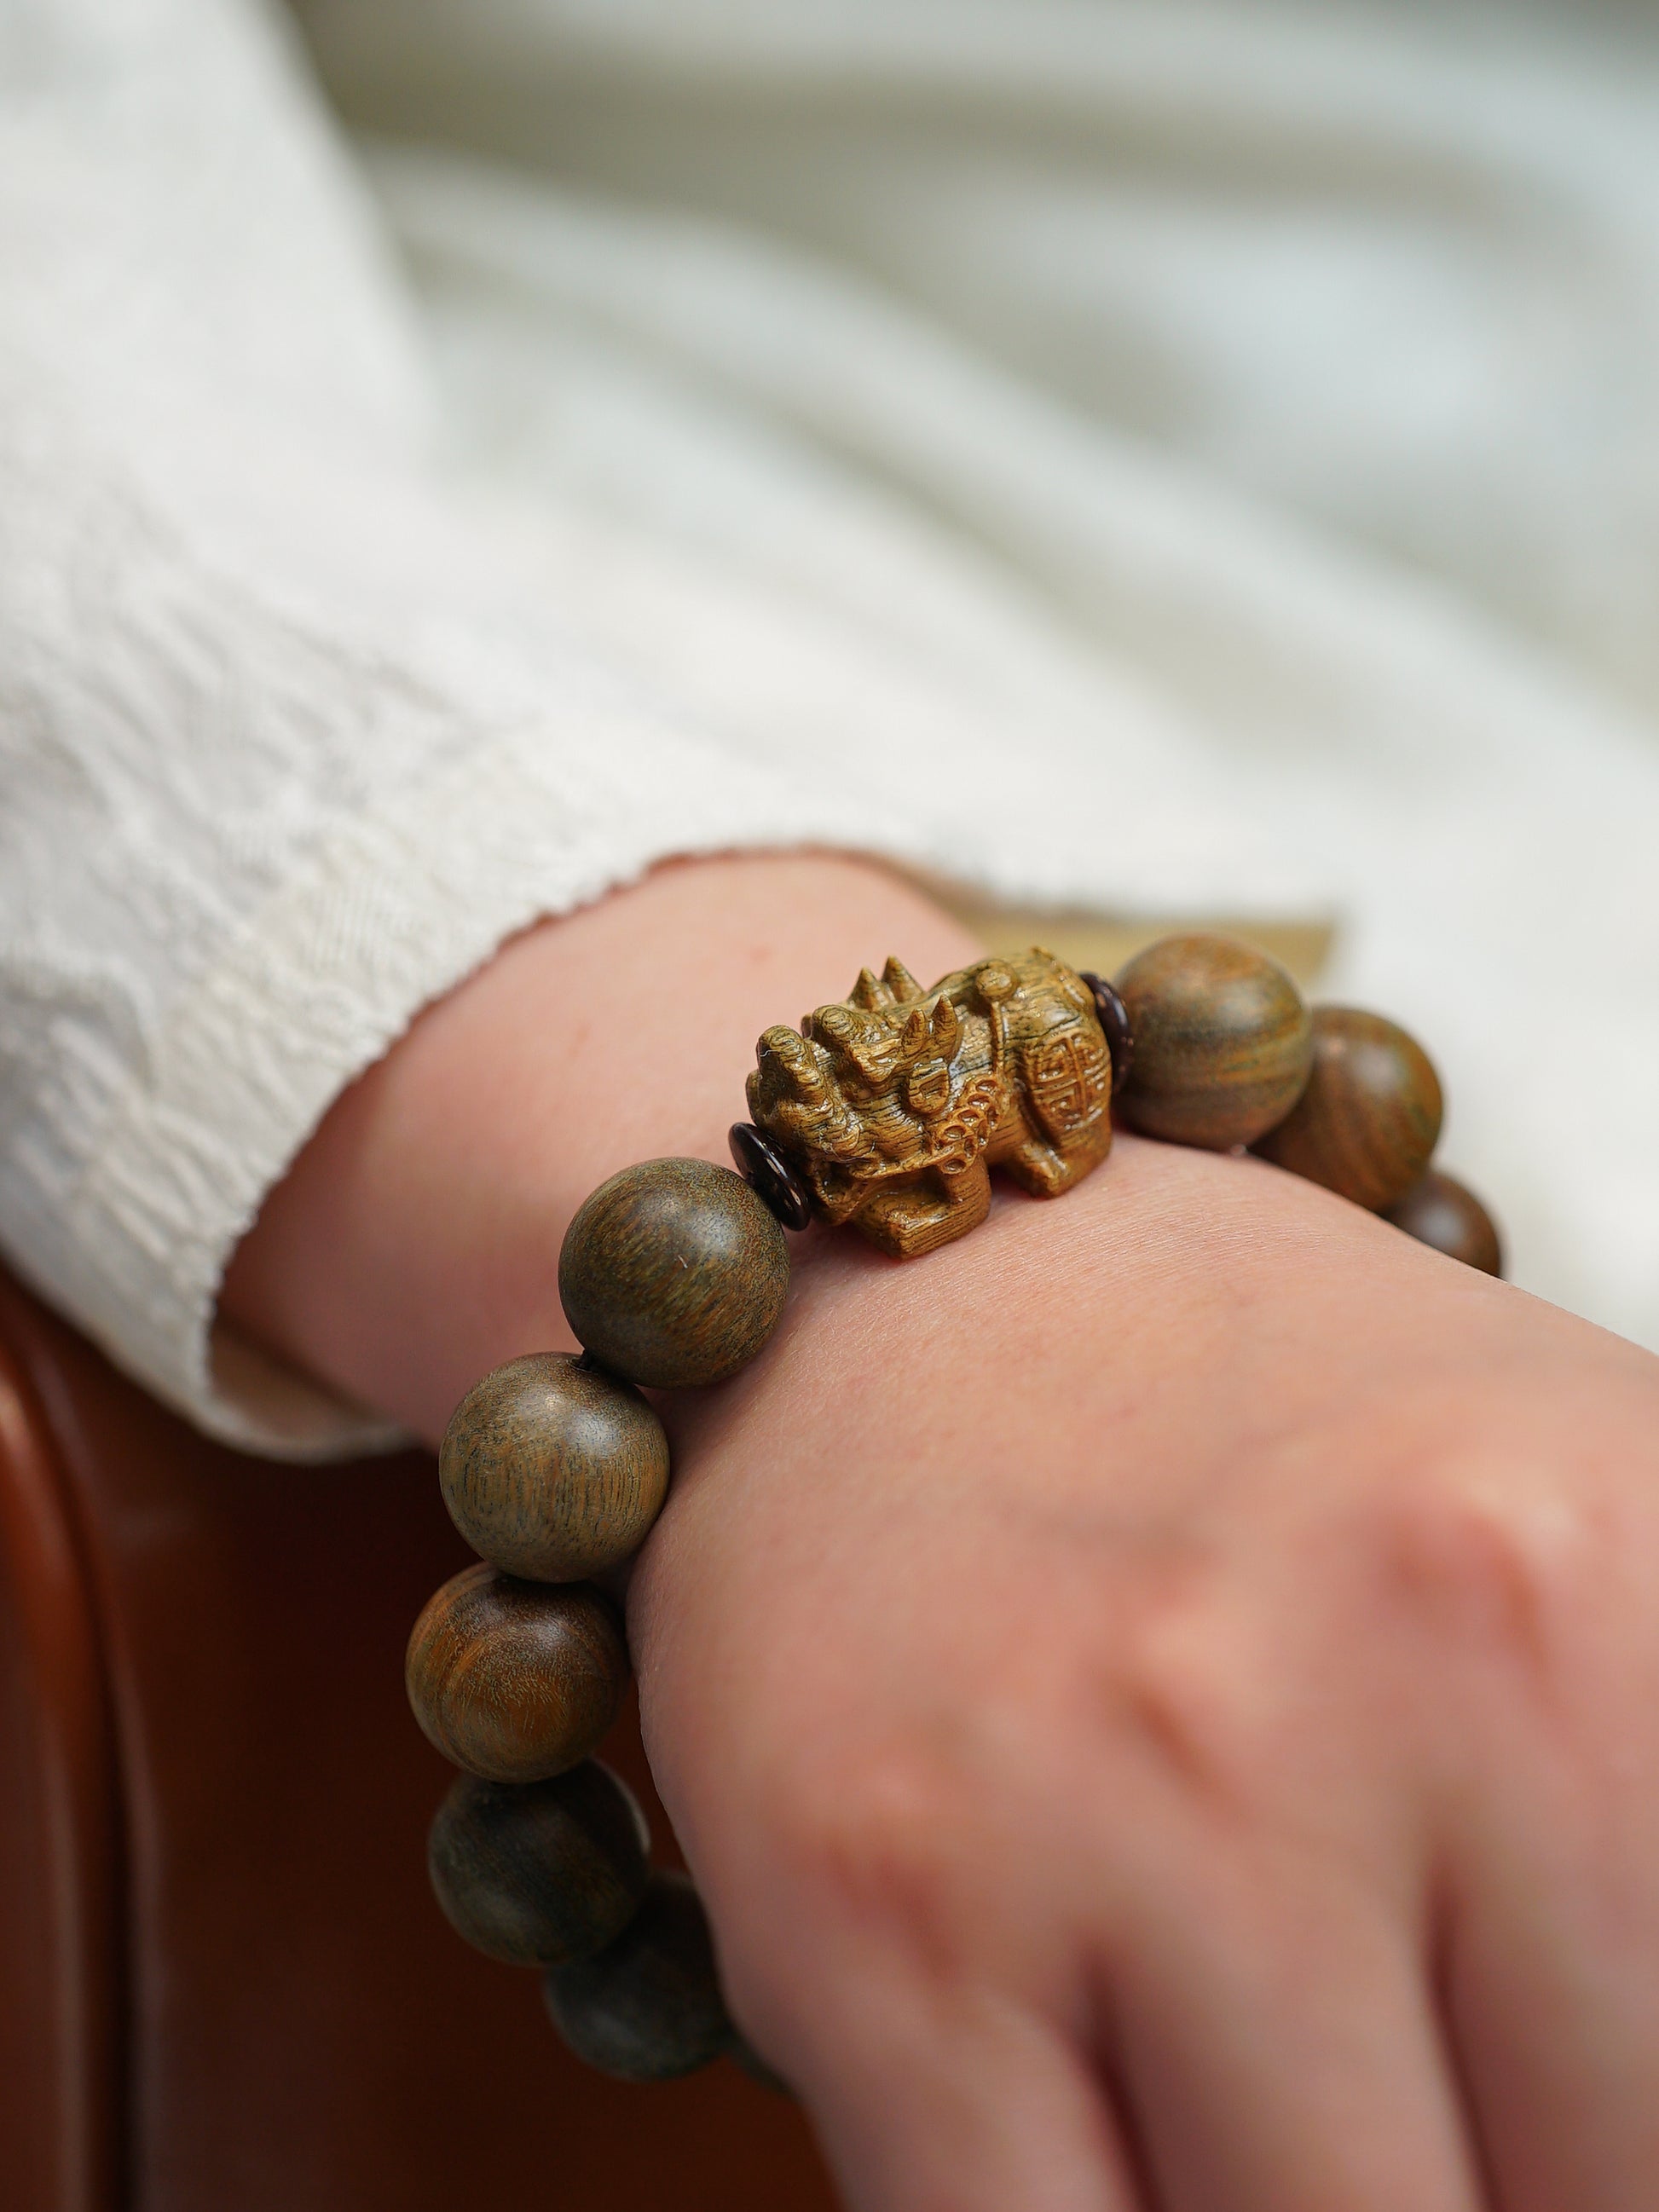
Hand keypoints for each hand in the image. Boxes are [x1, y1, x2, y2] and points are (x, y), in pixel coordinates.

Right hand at [225, 855, 1658, 2209]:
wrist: (904, 1268)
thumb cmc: (1262, 1423)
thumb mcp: (1595, 1553)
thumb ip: (1656, 1836)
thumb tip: (1631, 2111)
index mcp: (1606, 1583)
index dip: (1623, 2149)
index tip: (1560, 2113)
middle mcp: (1370, 1670)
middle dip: (1503, 2190)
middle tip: (1436, 2111)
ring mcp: (1101, 1797)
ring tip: (1291, 2106)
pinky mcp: (875, 1910)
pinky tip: (1126, 2139)